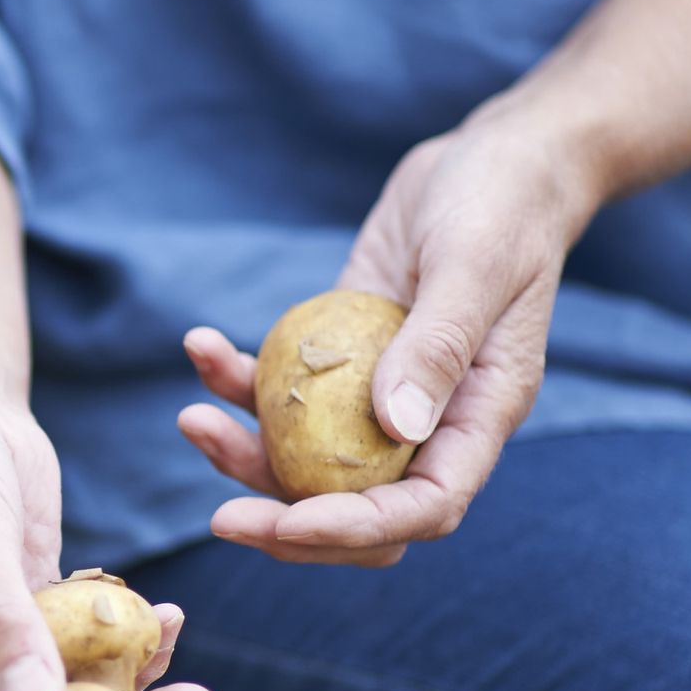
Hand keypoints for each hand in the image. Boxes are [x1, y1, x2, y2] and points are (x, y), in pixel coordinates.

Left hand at [178, 108, 602, 563]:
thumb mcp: (475, 264)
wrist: (487, 159)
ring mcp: (379, 395)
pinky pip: (283, 393)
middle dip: (287, 524)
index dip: (355, 530)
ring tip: (190, 416)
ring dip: (243, 454)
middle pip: (358, 507)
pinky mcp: (339, 358)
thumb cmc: (501, 204)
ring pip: (306, 461)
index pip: (424, 507)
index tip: (285, 525)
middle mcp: (429, 421)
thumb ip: (438, 345)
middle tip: (221, 517)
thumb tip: (395, 427)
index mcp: (478, 416)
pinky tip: (202, 346)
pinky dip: (237, 382)